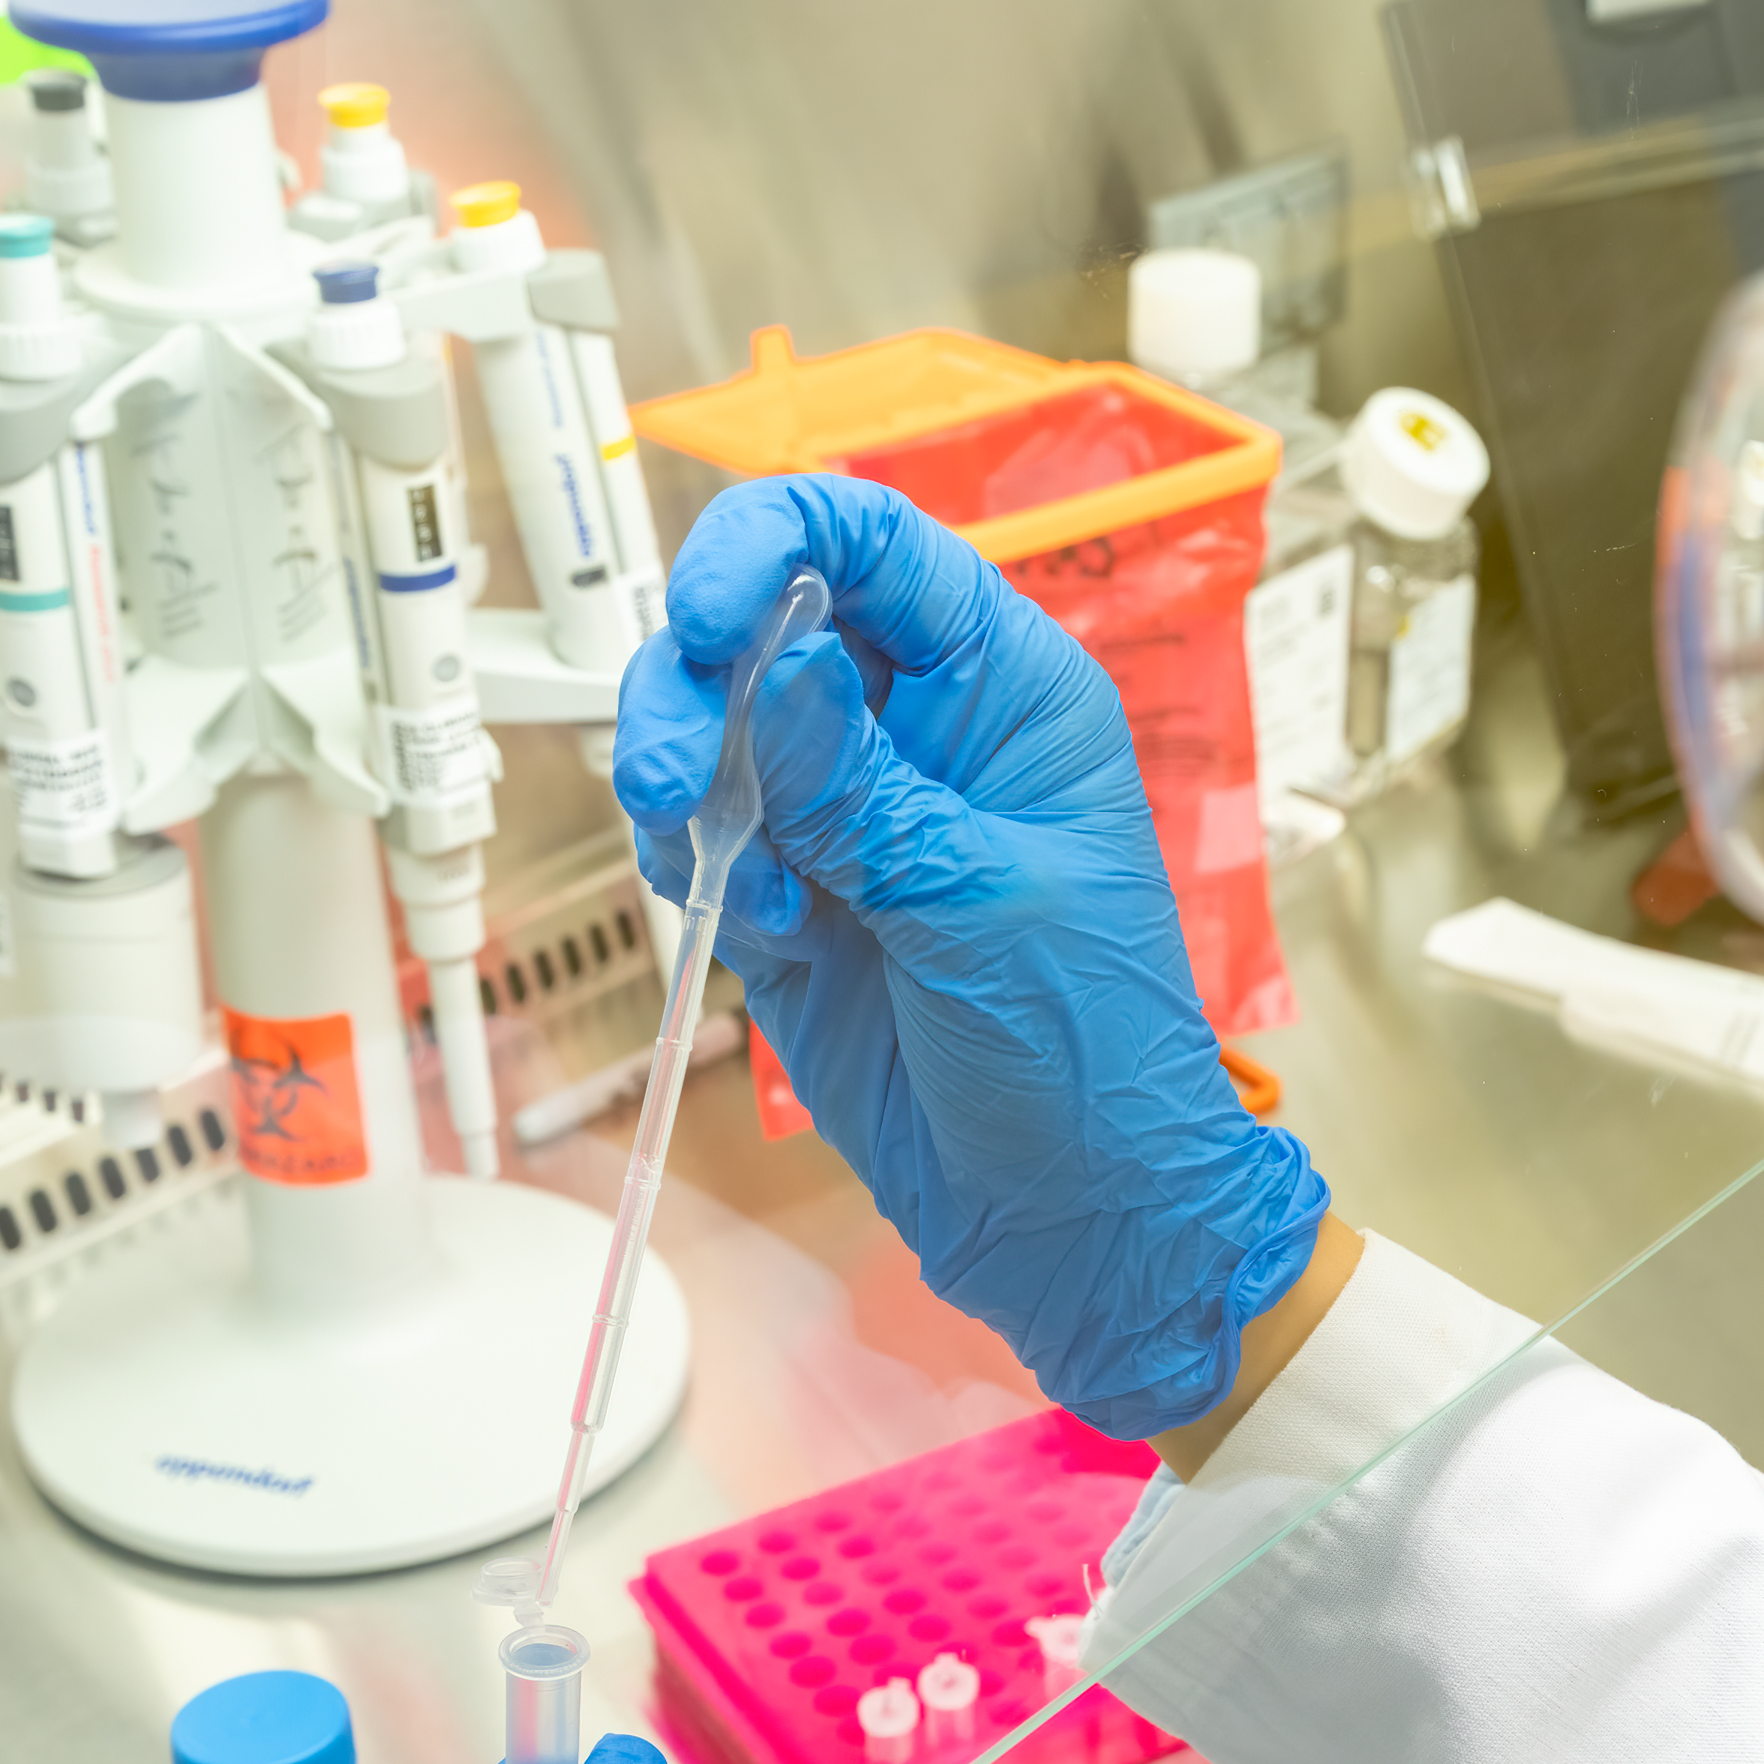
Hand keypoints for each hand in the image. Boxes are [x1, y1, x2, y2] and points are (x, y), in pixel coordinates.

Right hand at [615, 475, 1331, 1438]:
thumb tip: (781, 658)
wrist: (1076, 1221)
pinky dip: (695, 870)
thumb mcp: (978, 904)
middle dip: (693, 684)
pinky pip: (701, 835)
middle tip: (670, 773)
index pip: (874, 542)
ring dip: (680, 780)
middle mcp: (920, 732)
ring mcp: (849, 815)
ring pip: (710, 728)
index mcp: (1004, 690)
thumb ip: (861, 785)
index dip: (774, 546)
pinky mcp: (794, 897)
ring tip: (715, 869)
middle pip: (761, 625)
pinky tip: (756, 932)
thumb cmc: (1093, 1060)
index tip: (703, 615)